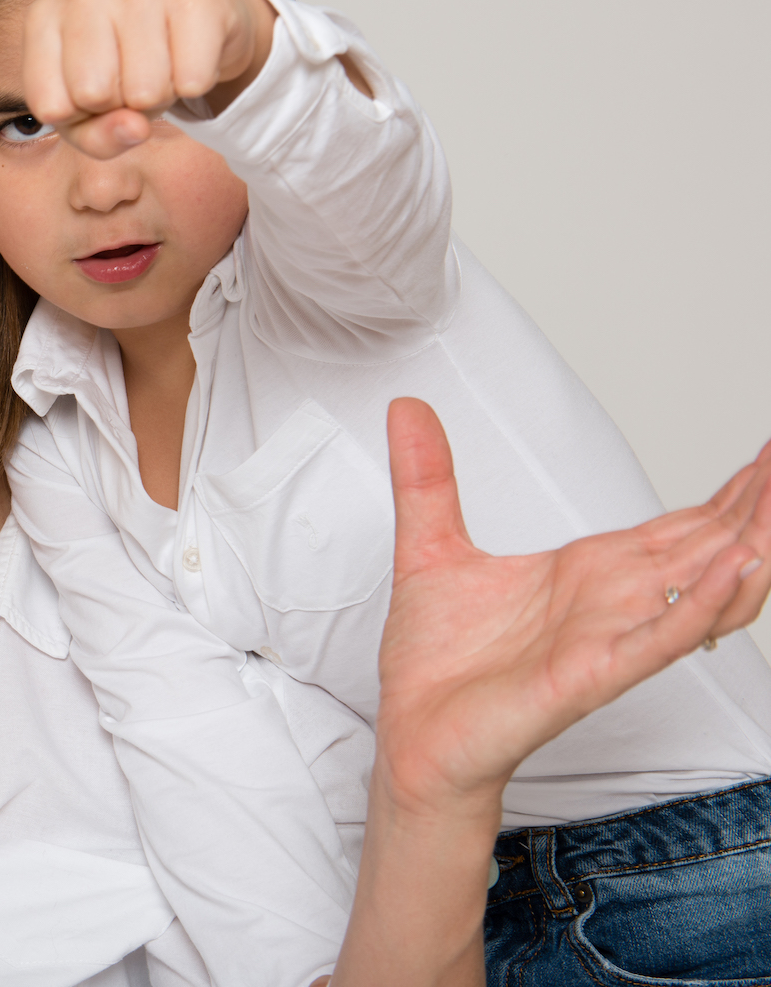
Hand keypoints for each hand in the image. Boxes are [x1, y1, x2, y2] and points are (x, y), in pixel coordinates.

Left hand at [22, 0, 276, 159]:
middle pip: (94, 95)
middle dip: (120, 105)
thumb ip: (97, 138)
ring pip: (145, 93)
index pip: (51, 108)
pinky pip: (192, 82)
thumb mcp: (91, 115)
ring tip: (160, 65)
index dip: (80, 116)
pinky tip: (187, 54)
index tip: (94, 89)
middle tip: (132, 77)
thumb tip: (135, 128)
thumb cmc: (125, 72)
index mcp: (43, 17)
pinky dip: (195, 85)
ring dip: (160, 96)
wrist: (191, 23)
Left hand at [375, 398, 770, 813]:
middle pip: (711, 547)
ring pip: (705, 589)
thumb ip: (426, 476)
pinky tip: (738, 568)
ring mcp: (609, 640)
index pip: (684, 526)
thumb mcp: (427, 547)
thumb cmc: (435, 664)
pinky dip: (702, 606)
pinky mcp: (590, 676)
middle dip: (760, 507)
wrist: (412, 738)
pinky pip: (661, 639)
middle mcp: (614, 604)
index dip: (736, 491)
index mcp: (590, 573)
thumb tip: (407, 405)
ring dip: (751, 546)